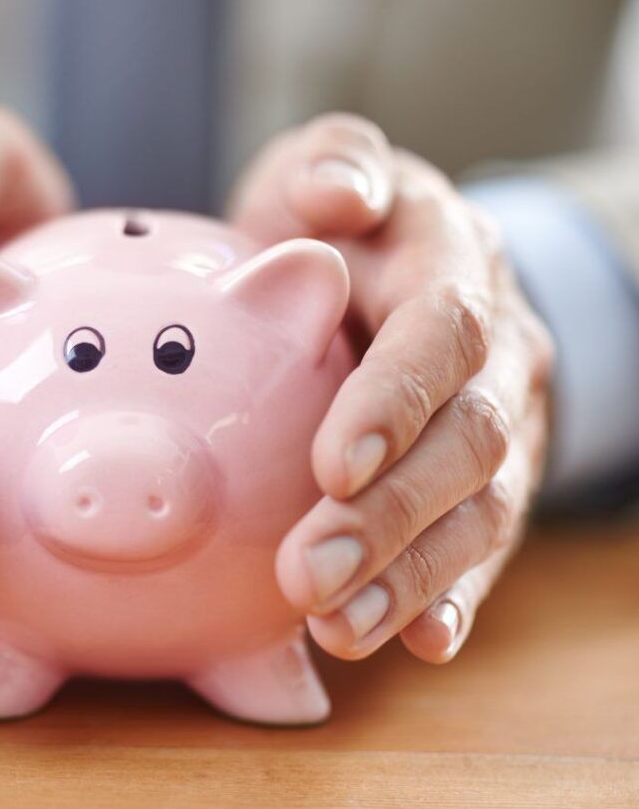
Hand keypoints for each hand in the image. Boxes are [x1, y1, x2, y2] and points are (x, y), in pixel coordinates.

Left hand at [229, 114, 553, 662]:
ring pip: (479, 512)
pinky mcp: (489, 484)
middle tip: (304, 576)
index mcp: (453, 269)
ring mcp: (504, 426)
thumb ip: (335, 164)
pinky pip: (484, 548)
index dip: (397, 401)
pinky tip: (418, 644)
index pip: (443, 336)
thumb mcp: (326, 170)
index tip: (333, 465)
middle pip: (466, 444)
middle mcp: (497, 355)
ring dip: (410, 578)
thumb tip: (340, 195)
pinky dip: (450, 597)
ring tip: (338, 630)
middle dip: (389, 517)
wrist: (392, 269)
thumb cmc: (334, 225)